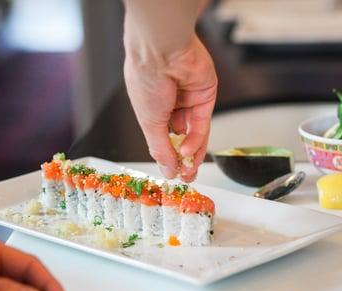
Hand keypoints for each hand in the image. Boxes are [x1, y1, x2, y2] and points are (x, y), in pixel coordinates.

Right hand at [124, 33, 216, 181]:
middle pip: (181, 137)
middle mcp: (171, 105)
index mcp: (153, 109)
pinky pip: (202, 123)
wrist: (163, 52)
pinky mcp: (204, 95)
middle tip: (185, 176)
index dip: (168, 156)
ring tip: (189, 169)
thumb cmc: (147, 79)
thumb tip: (167, 170)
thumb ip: (160, 149)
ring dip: (192, 153)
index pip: (163, 137)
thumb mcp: (149, 123)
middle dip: (183, 158)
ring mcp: (188, 100)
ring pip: (193, 133)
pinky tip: (188, 150)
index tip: (172, 173)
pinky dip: (197, 139)